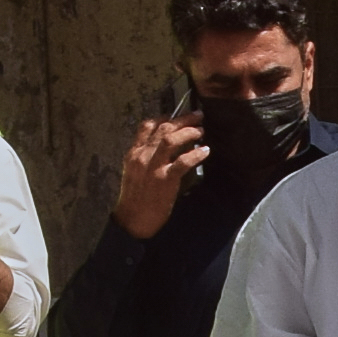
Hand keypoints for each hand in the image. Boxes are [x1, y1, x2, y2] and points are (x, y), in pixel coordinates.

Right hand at [117, 115, 206, 234]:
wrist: (132, 220)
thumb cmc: (135, 199)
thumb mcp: (134, 173)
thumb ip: (147, 159)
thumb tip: (167, 150)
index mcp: (134, 153)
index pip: (147, 126)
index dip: (164, 117)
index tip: (176, 116)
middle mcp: (142, 156)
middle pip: (163, 129)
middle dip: (182, 119)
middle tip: (197, 116)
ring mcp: (153, 167)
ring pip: (171, 140)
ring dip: (188, 132)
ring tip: (201, 131)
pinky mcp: (164, 180)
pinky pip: (182, 162)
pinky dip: (195, 154)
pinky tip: (205, 151)